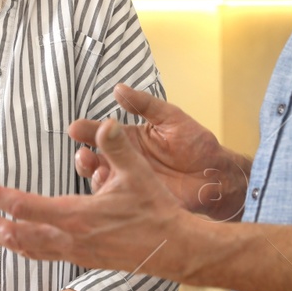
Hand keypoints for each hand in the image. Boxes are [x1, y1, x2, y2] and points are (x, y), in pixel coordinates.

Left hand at [0, 117, 191, 277]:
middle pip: (16, 234)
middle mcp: (69, 238)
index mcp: (77, 216)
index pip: (24, 206)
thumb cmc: (155, 210)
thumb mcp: (137, 173)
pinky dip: (22, 248)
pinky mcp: (82, 260)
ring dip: (0, 238)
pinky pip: (43, 254)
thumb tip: (105, 123)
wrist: (173, 248)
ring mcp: (74, 253)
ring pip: (26, 248)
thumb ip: (117, 147)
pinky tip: (16, 243)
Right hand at [70, 85, 248, 220]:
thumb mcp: (171, 118)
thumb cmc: (195, 143)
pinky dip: (108, 198)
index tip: (75, 128)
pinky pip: (117, 201)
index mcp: (128, 139)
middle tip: (83, 154)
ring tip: (94, 170)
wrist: (216, 173)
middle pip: (93, 159)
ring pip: (101, 181)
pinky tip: (109, 191)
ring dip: (93, 177)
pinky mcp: (139, 200)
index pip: (101, 133)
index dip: (87, 130)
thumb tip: (118, 88)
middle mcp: (124, 161)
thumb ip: (145, 104)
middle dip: (83, 157)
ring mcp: (130, 182)